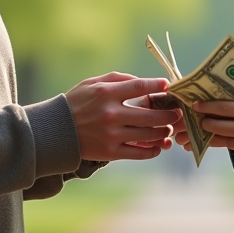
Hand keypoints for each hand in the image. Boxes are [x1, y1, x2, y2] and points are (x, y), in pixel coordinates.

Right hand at [65, 72, 181, 160]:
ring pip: (149, 135)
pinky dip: (153, 150)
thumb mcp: (92, 83)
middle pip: (150, 115)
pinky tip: (159, 145)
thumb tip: (143, 82)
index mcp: (106, 93)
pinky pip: (139, 153)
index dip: (158, 86)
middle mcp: (111, 114)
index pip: (139, 87)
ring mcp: (111, 135)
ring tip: (168, 128)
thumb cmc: (77, 103)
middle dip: (169, 114)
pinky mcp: (110, 152)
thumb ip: (118, 79)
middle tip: (177, 112)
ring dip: (163, 131)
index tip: (168, 86)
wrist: (56, 131)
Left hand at [192, 99, 233, 159]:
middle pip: (218, 126)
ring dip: (211, 136)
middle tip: (196, 120)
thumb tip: (226, 107)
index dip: (206, 107)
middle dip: (204, 123)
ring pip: (224, 140)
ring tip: (202, 133)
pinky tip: (221, 139)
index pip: (222, 108)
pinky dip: (227, 142)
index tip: (196, 105)